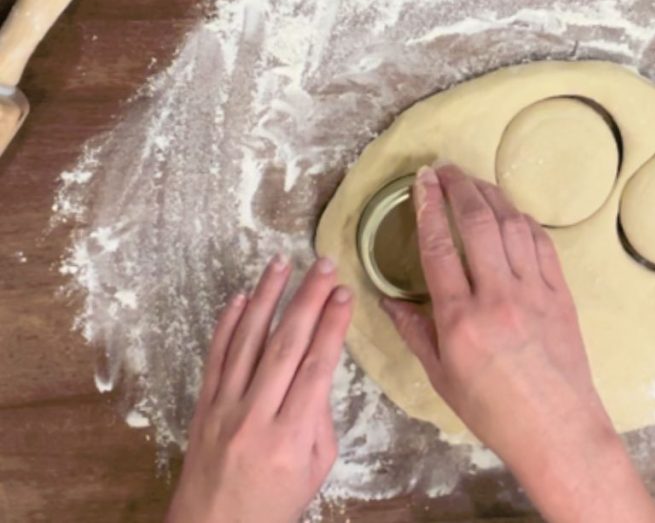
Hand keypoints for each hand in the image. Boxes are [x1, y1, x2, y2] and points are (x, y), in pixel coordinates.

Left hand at [166, 256, 352, 522]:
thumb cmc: (274, 503)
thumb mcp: (317, 468)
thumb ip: (321, 417)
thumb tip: (319, 369)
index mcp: (291, 436)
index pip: (317, 367)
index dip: (332, 326)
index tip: (344, 294)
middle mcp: (255, 416)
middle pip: (285, 345)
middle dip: (307, 300)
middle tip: (324, 266)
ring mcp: (224, 408)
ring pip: (248, 341)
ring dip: (267, 298)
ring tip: (282, 263)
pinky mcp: (203, 406)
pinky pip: (216, 357)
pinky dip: (228, 324)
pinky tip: (243, 298)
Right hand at [380, 165, 654, 522]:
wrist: (557, 428)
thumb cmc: (494, 411)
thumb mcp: (442, 377)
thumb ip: (415, 332)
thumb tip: (390, 301)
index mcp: (461, 318)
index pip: (439, 245)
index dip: (427, 206)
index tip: (421, 182)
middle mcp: (498, 295)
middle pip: (477, 222)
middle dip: (458, 187)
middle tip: (445, 168)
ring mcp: (533, 291)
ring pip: (512, 225)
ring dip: (491, 195)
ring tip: (474, 180)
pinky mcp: (560, 293)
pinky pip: (541, 244)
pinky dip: (524, 221)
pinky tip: (511, 213)